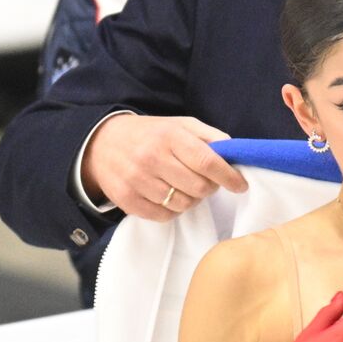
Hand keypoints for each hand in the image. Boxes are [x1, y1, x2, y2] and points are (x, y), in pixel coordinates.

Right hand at [81, 113, 246, 218]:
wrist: (102, 143)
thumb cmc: (151, 134)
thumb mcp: (180, 125)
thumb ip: (210, 136)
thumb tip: (236, 153)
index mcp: (169, 136)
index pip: (207, 162)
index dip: (229, 177)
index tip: (240, 184)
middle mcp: (151, 158)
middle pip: (199, 188)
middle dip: (210, 187)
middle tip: (205, 180)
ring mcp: (137, 180)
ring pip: (184, 204)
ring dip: (191, 199)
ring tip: (183, 185)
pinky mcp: (127, 200)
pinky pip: (165, 216)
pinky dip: (172, 209)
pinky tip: (167, 195)